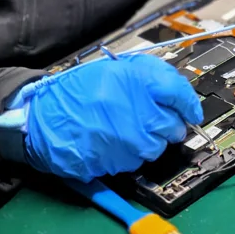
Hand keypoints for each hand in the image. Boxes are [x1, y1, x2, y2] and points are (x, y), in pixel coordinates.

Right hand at [22, 55, 202, 181]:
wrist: (42, 118)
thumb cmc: (77, 92)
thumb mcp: (113, 70)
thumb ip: (148, 76)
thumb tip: (178, 93)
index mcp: (133, 81)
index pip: (176, 92)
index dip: (188, 103)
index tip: (192, 111)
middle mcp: (133, 111)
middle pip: (173, 125)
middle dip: (169, 124)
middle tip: (154, 119)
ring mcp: (124, 141)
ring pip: (157, 147)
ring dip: (151, 141)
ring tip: (129, 130)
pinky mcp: (114, 163)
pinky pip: (136, 161)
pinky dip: (132, 154)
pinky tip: (116, 142)